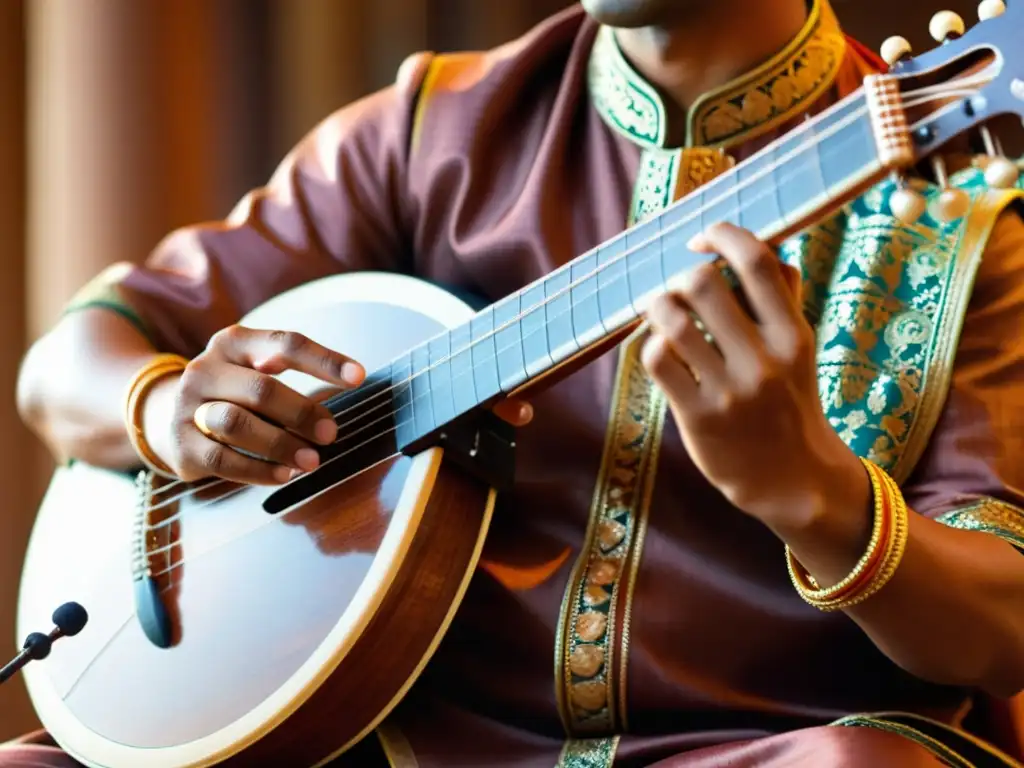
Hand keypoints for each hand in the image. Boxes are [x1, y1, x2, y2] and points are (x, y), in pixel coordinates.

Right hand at [144, 325, 533, 485]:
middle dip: (304, 411)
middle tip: (333, 433)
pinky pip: (222, 458)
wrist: (155, 412)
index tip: (362, 376)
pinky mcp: (179, 444)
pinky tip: (283, 476)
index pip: (286, 343)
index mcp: (237, 342)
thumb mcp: (258, 370)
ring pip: (238, 422)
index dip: (326, 360)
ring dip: (281, 443)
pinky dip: (257, 469)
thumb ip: (297, 375)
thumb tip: (370, 386)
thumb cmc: (231, 390)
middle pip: (263, 388)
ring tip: (312, 461)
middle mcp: (209, 366)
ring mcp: (190, 405)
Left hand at [641, 223, 866, 528]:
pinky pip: (657, 360)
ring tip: (659, 311)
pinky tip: (660, 349)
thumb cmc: (788, 401)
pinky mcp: (697, 417)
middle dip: (683, 277)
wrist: (790, 479)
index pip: (758, 263)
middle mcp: (764, 361)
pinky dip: (651, 344)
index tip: (702, 239)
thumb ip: (784, 299)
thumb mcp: (799, 350)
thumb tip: (767, 246)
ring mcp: (730, 391)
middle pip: (704, 284)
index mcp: (794, 335)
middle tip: (679, 290)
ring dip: (658, 305)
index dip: (723, 235)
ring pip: (673, 319)